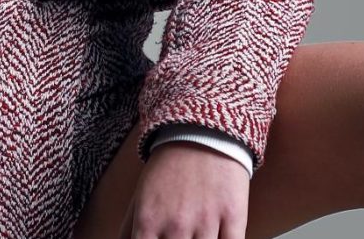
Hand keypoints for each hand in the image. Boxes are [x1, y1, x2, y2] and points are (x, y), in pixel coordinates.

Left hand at [118, 140, 250, 238]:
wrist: (202, 134)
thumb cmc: (169, 169)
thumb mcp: (140, 196)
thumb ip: (129, 230)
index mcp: (148, 222)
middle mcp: (175, 226)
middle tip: (179, 236)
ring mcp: (206, 223)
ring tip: (197, 235)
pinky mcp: (234, 217)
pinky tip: (218, 237)